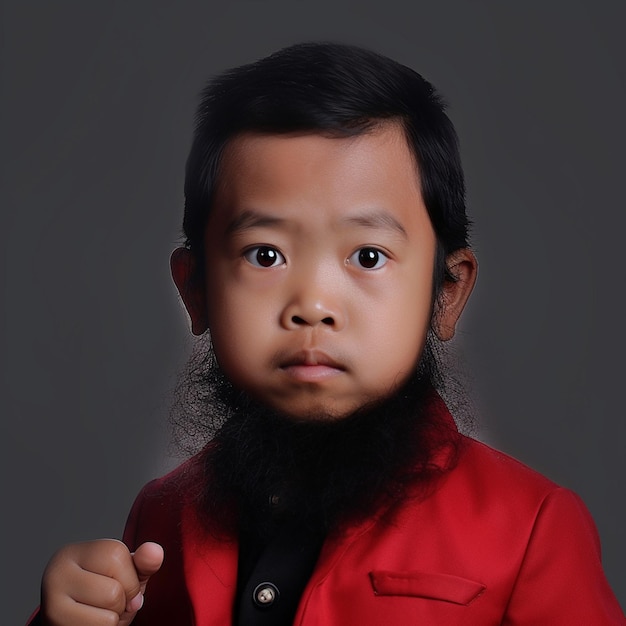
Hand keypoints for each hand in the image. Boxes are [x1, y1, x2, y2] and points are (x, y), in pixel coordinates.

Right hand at [41, 539, 163, 625]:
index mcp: (74, 553)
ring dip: (114, 621)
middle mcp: (56, 574)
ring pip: (108, 618)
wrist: (72, 622)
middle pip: (114, 592)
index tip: (119, 582)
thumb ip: (142, 562)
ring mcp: (50, 605)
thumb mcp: (125, 572)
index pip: (117, 555)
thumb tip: (155, 552)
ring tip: (101, 614)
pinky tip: (92, 624)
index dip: (130, 576)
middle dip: (122, 603)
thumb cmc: (101, 593)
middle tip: (109, 604)